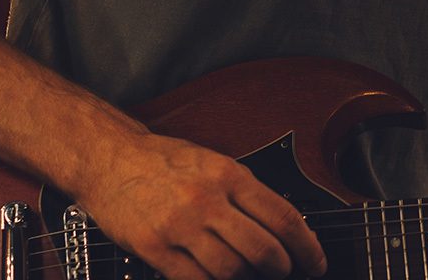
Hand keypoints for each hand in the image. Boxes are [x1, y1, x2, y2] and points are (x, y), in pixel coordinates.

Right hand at [73, 130, 326, 279]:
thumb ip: (247, 194)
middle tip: (283, 272)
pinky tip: (218, 279)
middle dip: (280, 269)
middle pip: (262, 249)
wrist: (111, 159)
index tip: (315, 262)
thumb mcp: (216, 164)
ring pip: (231, 270)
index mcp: (230, 175)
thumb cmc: (167, 162)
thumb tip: (283, 228)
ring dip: (247, 278)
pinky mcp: (154, 248)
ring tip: (249, 275)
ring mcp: (180, 226)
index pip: (282, 217)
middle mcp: (208, 200)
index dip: (306, 246)